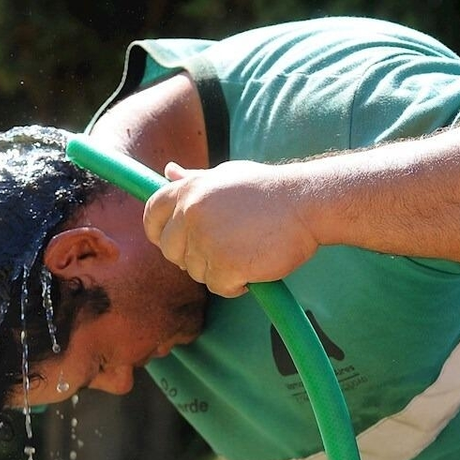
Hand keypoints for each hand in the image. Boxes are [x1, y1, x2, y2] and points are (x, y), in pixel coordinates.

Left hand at [143, 161, 320, 297]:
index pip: (152, 215)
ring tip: (246, 251)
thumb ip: (194, 180)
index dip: (158, 233)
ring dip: (218, 270)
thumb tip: (168, 172)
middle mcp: (191, 213)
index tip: (173, 242)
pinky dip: (235, 285)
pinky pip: (218, 287)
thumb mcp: (227, 176)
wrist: (308, 202)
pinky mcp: (225, 264)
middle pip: (170, 251)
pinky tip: (254, 267)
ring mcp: (206, 239)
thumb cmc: (268, 190)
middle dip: (192, 256)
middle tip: (223, 250)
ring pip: (196, 271)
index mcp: (188, 190)